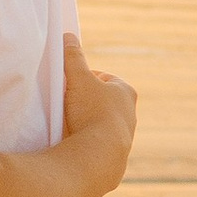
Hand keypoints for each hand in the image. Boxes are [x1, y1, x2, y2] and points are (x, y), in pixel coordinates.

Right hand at [61, 34, 137, 178]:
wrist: (100, 157)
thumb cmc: (92, 112)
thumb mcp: (79, 78)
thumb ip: (73, 57)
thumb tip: (68, 36)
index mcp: (125, 92)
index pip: (103, 79)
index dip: (84, 79)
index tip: (69, 84)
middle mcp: (130, 115)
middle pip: (103, 102)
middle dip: (85, 102)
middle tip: (65, 104)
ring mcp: (124, 138)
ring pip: (101, 125)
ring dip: (86, 124)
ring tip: (67, 127)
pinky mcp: (116, 160)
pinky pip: (98, 147)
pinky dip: (87, 144)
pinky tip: (73, 145)